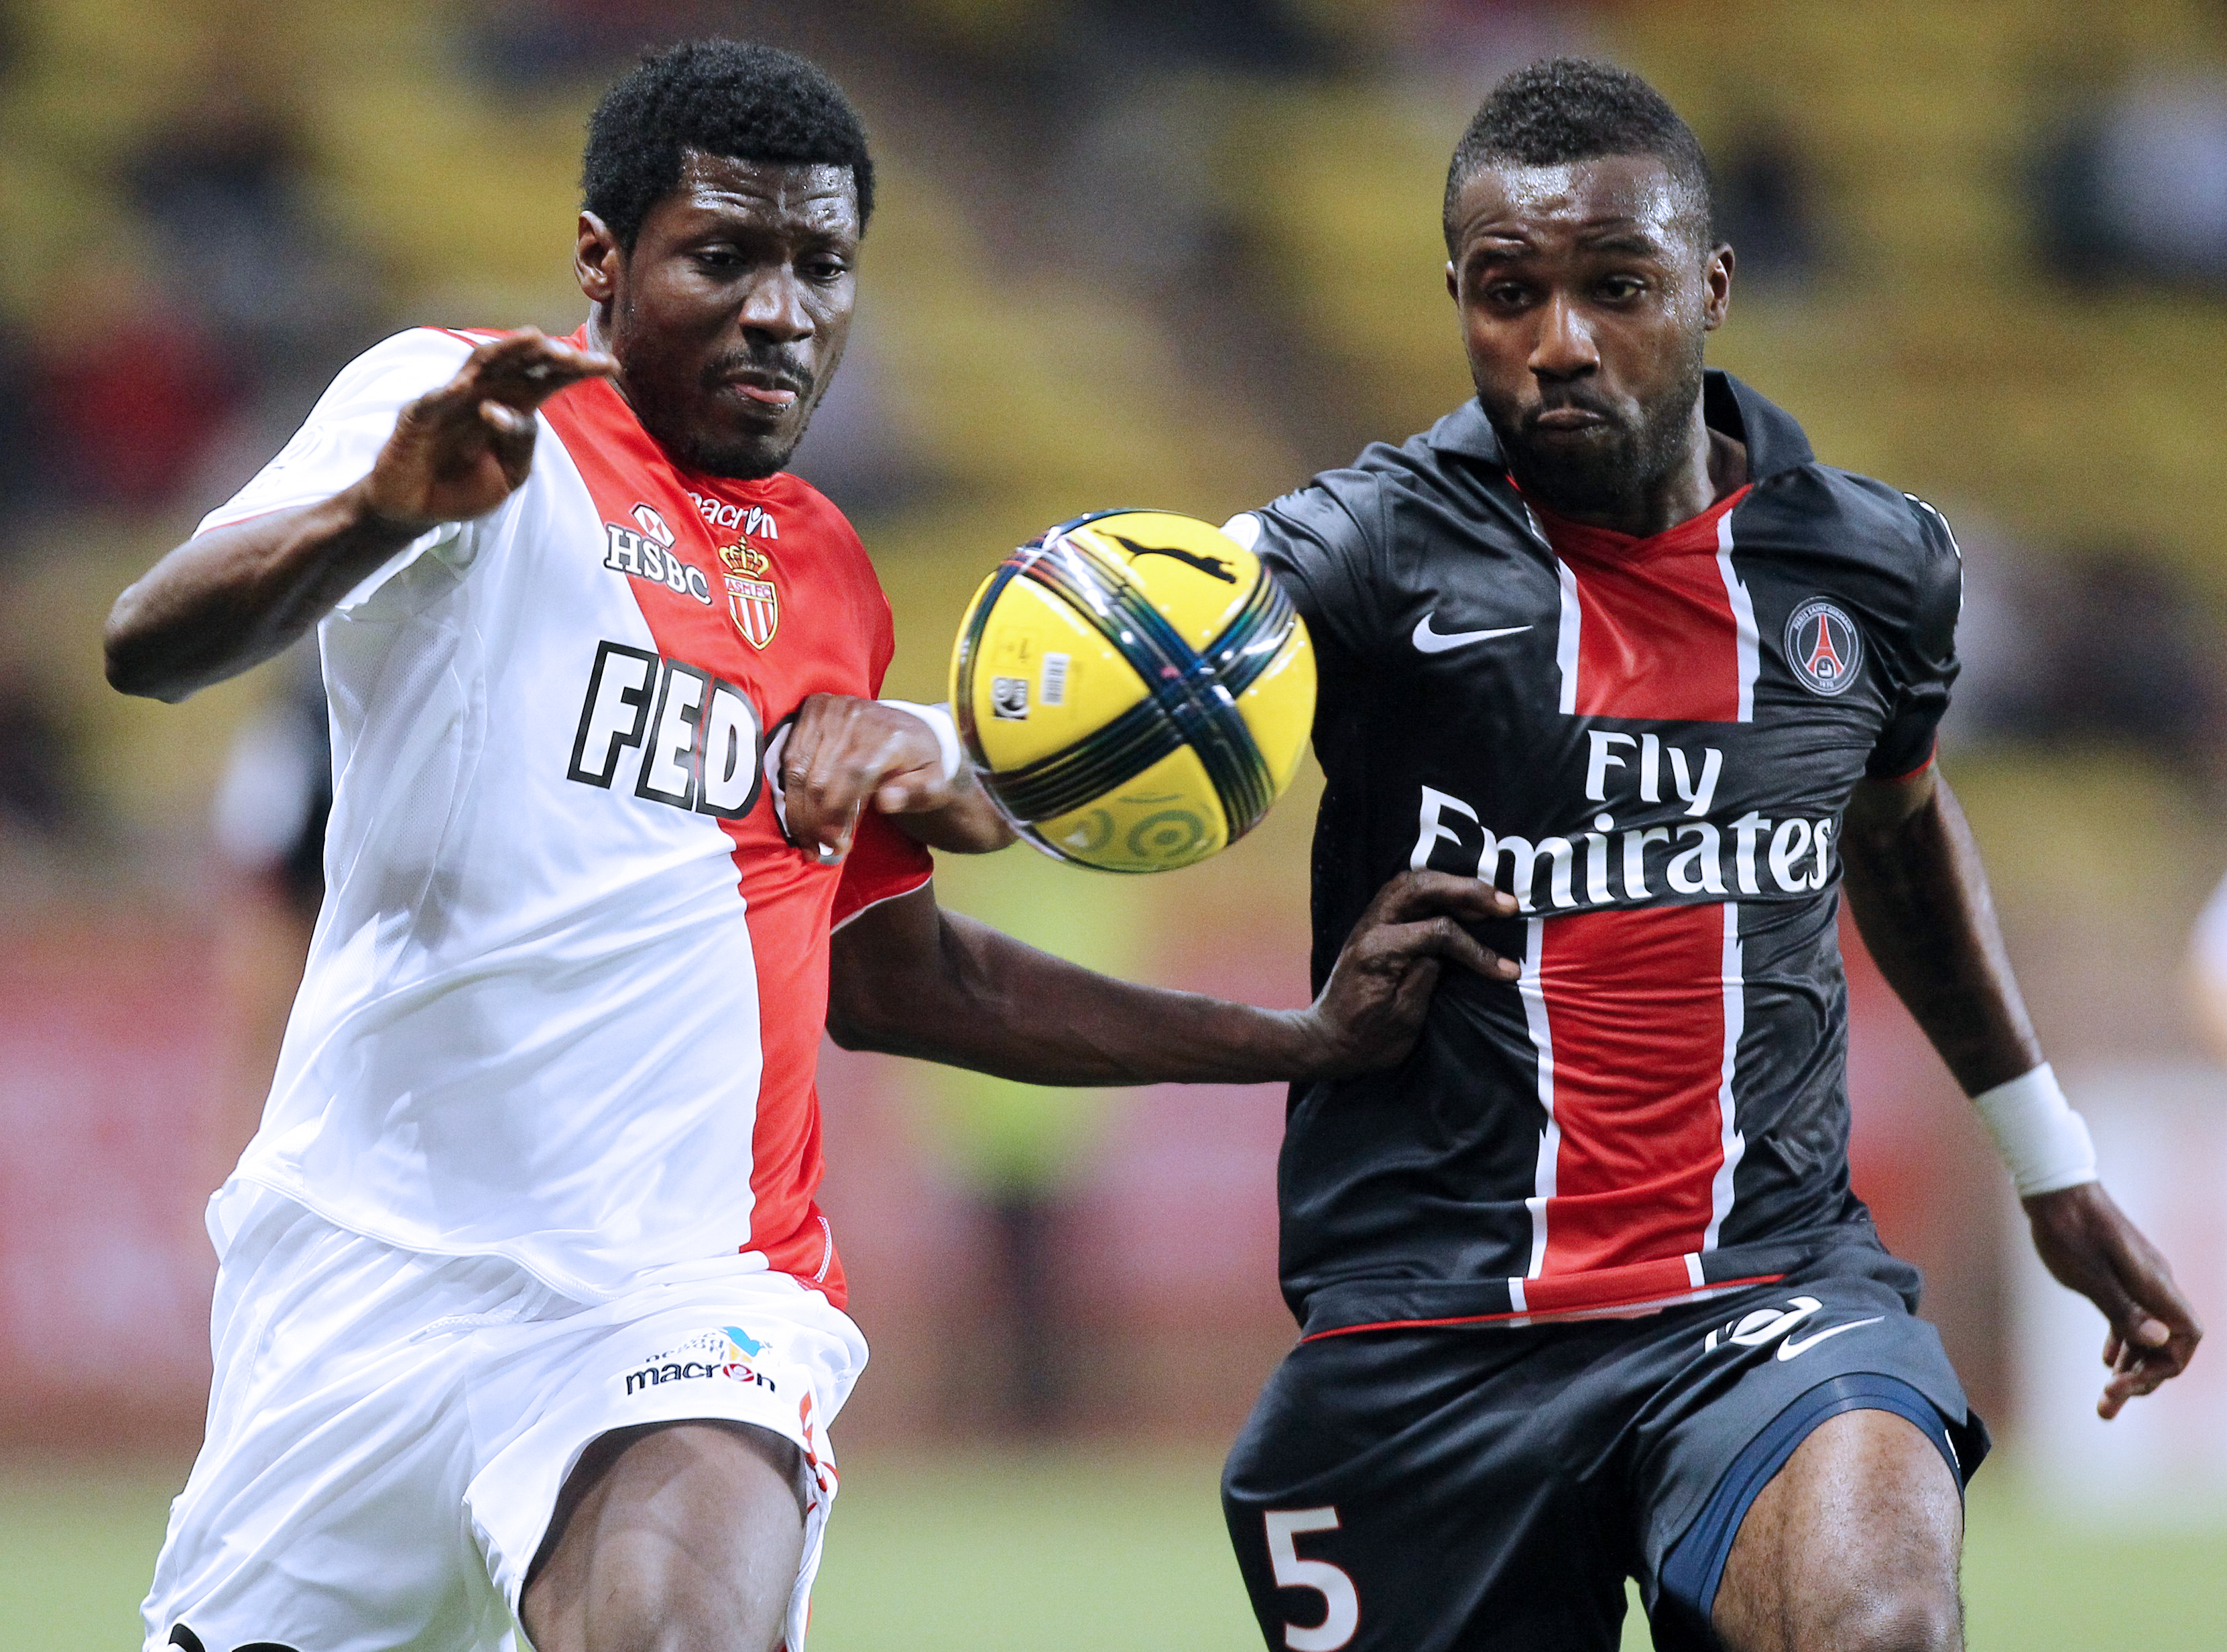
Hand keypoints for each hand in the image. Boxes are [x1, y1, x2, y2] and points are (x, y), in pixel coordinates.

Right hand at [356, 331, 616, 529]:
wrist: (418, 509)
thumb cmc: (467, 487)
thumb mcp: (510, 473)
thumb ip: (521, 443)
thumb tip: (517, 413)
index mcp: (512, 406)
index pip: (549, 379)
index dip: (578, 369)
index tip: (612, 365)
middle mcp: (484, 393)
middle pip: (519, 363)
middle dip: (547, 353)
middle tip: (574, 354)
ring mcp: (450, 399)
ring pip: (480, 364)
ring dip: (506, 351)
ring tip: (533, 339)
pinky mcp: (417, 415)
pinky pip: (434, 400)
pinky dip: (449, 393)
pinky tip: (466, 388)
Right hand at [779, 695, 962, 862]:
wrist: (911, 726)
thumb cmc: (921, 761)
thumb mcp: (934, 782)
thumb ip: (917, 793)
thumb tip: (887, 801)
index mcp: (890, 735)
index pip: (854, 775)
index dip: (840, 814)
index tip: (838, 845)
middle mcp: (858, 716)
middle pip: (822, 775)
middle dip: (815, 820)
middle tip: (819, 849)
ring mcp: (833, 709)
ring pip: (800, 767)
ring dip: (797, 810)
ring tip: (806, 839)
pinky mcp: (814, 708)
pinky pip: (790, 754)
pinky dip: (790, 788)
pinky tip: (796, 814)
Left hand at [1295, 869, 1519, 1076]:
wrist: (1328, 1041)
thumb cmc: (1365, 1039)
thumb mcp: (1402, 1020)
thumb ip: (1424, 980)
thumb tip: (1446, 954)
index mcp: (1379, 951)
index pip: (1437, 931)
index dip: (1475, 949)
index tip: (1505, 970)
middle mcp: (1371, 927)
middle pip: (1421, 887)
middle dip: (1468, 891)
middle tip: (1508, 904)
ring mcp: (1370, 922)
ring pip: (1412, 882)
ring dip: (1453, 884)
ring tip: (1489, 898)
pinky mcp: (1375, 925)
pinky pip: (1406, 893)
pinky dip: (1436, 889)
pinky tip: (1460, 900)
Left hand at [2024, 1181, 2201, 1417]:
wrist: (2053, 1187)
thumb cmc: (2067, 1229)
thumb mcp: (2088, 1274)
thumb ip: (2123, 1308)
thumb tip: (2159, 1341)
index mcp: (2155, 1284)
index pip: (2185, 1338)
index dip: (2166, 1367)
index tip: (2127, 1385)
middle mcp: (2155, 1283)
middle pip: (2167, 1342)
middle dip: (2143, 1379)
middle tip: (2108, 1407)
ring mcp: (2140, 1279)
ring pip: (2147, 1332)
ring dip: (2131, 1367)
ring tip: (2106, 1398)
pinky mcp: (2120, 1274)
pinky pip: (2133, 1317)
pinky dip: (2124, 1342)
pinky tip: (2107, 1360)